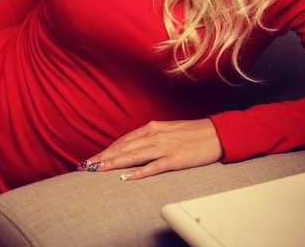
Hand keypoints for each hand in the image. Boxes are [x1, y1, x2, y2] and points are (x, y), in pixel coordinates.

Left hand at [79, 119, 222, 180]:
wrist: (217, 134)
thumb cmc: (193, 133)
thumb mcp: (168, 130)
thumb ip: (150, 138)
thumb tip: (133, 148)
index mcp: (152, 127)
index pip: (123, 141)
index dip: (107, 150)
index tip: (93, 158)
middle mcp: (155, 135)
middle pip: (124, 148)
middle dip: (104, 157)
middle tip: (87, 166)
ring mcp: (165, 147)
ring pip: (133, 156)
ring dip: (114, 163)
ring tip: (98, 170)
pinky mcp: (175, 159)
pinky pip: (153, 167)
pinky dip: (138, 172)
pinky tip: (125, 177)